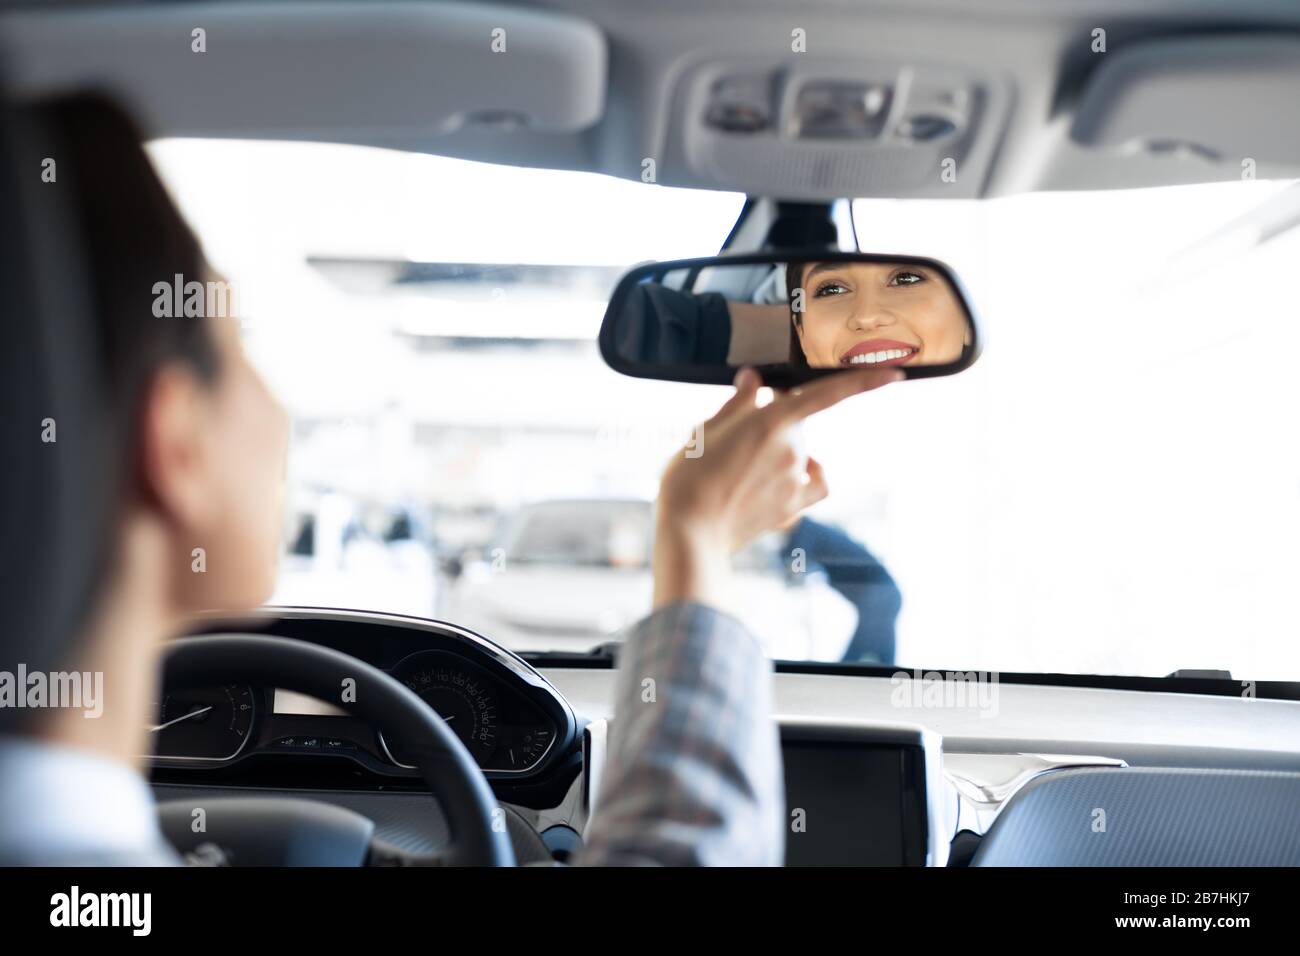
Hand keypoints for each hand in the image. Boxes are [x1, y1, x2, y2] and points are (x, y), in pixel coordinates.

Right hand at [653, 366, 900, 609]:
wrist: (689, 532)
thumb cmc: (689, 477)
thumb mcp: (706, 430)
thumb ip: (738, 402)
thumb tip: (753, 379)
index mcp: (772, 420)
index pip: (830, 393)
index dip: (865, 381)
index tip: (896, 373)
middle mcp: (793, 449)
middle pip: (793, 421)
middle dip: (771, 420)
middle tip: (732, 435)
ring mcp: (796, 480)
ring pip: (797, 451)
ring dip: (775, 450)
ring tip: (735, 466)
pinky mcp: (793, 506)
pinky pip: (813, 482)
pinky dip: (806, 474)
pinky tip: (789, 475)